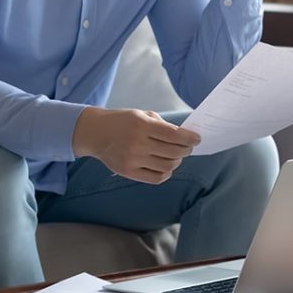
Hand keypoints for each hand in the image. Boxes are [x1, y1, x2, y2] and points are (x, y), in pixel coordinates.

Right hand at [72, 107, 199, 183]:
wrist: (95, 132)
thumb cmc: (121, 121)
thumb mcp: (141, 115)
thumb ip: (163, 125)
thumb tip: (185, 137)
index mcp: (141, 125)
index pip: (174, 135)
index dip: (190, 138)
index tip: (197, 139)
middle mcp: (137, 143)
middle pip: (174, 152)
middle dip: (185, 150)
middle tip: (186, 147)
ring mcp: (132, 159)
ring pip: (168, 166)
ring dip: (177, 161)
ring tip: (174, 156)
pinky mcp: (128, 172)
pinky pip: (157, 178)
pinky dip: (166, 172)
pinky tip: (164, 166)